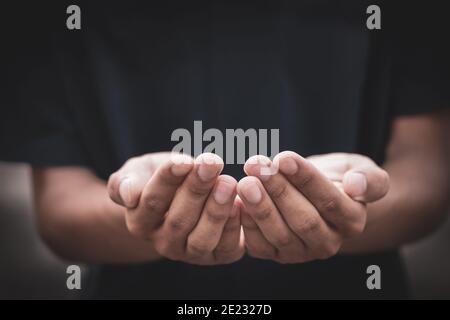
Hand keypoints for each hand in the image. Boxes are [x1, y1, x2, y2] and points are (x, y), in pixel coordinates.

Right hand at [107, 152, 243, 264]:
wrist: (180, 196)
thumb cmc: (159, 178)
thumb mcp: (139, 172)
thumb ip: (126, 182)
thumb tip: (128, 195)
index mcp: (139, 221)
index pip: (152, 201)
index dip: (168, 179)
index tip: (184, 160)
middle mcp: (163, 242)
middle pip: (179, 219)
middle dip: (197, 189)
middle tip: (211, 163)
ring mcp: (189, 252)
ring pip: (201, 238)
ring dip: (216, 210)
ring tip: (228, 183)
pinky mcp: (216, 256)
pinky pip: (224, 248)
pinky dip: (234, 228)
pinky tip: (240, 204)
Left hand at [237, 152, 388, 263]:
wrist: (315, 193)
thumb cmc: (338, 177)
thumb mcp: (360, 169)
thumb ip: (370, 179)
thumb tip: (357, 186)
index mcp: (351, 221)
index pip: (330, 201)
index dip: (306, 179)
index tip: (284, 157)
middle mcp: (328, 243)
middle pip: (303, 219)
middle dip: (278, 190)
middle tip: (257, 165)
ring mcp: (300, 252)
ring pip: (280, 234)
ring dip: (260, 207)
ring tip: (245, 182)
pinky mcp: (275, 254)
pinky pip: (260, 245)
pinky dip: (247, 224)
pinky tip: (237, 201)